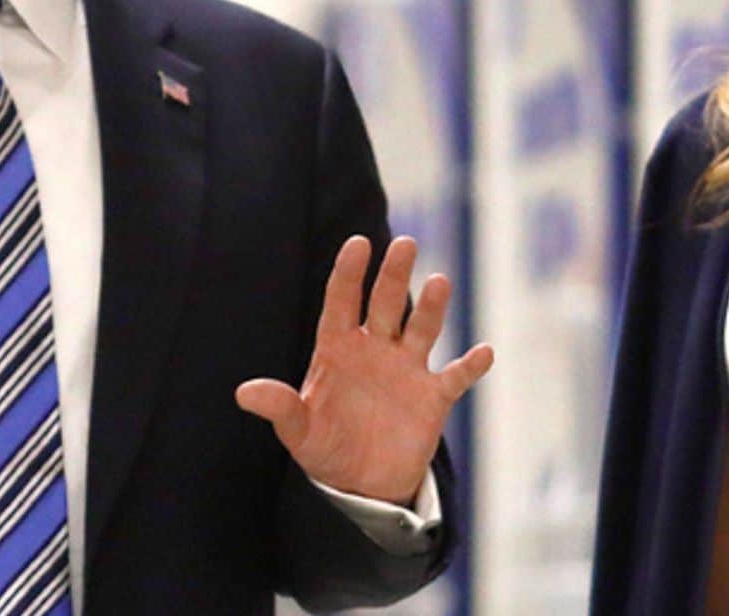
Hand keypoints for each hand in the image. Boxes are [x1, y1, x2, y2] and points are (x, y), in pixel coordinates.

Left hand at [236, 235, 492, 505]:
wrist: (363, 485)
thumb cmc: (326, 448)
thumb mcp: (298, 431)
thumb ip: (280, 407)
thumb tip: (245, 393)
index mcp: (339, 349)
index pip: (342, 302)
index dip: (349, 274)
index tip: (357, 243)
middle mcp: (375, 349)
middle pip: (386, 304)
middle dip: (394, 275)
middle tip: (406, 244)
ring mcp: (407, 369)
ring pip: (422, 328)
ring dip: (432, 307)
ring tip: (439, 282)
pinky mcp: (433, 397)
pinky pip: (455, 376)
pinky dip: (470, 366)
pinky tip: (484, 352)